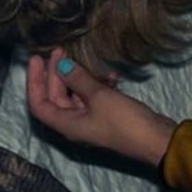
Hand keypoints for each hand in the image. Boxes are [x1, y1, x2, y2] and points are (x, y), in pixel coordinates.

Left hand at [26, 48, 177, 167]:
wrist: (157, 141)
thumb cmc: (125, 122)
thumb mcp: (100, 97)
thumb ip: (79, 80)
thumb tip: (61, 66)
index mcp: (66, 125)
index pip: (39, 104)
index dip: (34, 81)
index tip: (37, 59)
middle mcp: (75, 125)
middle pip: (56, 98)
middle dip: (56, 74)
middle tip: (61, 51)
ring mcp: (92, 122)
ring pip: (76, 97)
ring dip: (78, 78)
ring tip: (84, 60)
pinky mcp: (107, 117)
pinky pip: (94, 99)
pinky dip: (98, 85)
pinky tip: (111, 75)